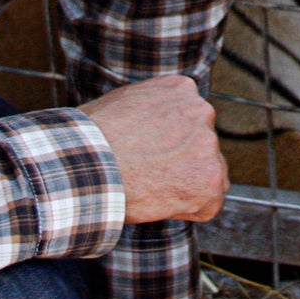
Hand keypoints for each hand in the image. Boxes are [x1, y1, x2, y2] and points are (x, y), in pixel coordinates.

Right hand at [81, 75, 228, 223]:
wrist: (90, 165)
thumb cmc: (94, 139)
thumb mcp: (127, 101)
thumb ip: (153, 108)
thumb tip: (153, 122)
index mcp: (182, 89)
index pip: (190, 119)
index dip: (170, 144)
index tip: (150, 155)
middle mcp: (202, 111)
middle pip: (201, 146)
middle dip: (182, 162)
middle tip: (149, 174)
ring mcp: (208, 145)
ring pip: (209, 174)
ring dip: (187, 184)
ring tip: (151, 187)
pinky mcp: (210, 180)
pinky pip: (207, 204)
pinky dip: (188, 209)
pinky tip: (161, 202)